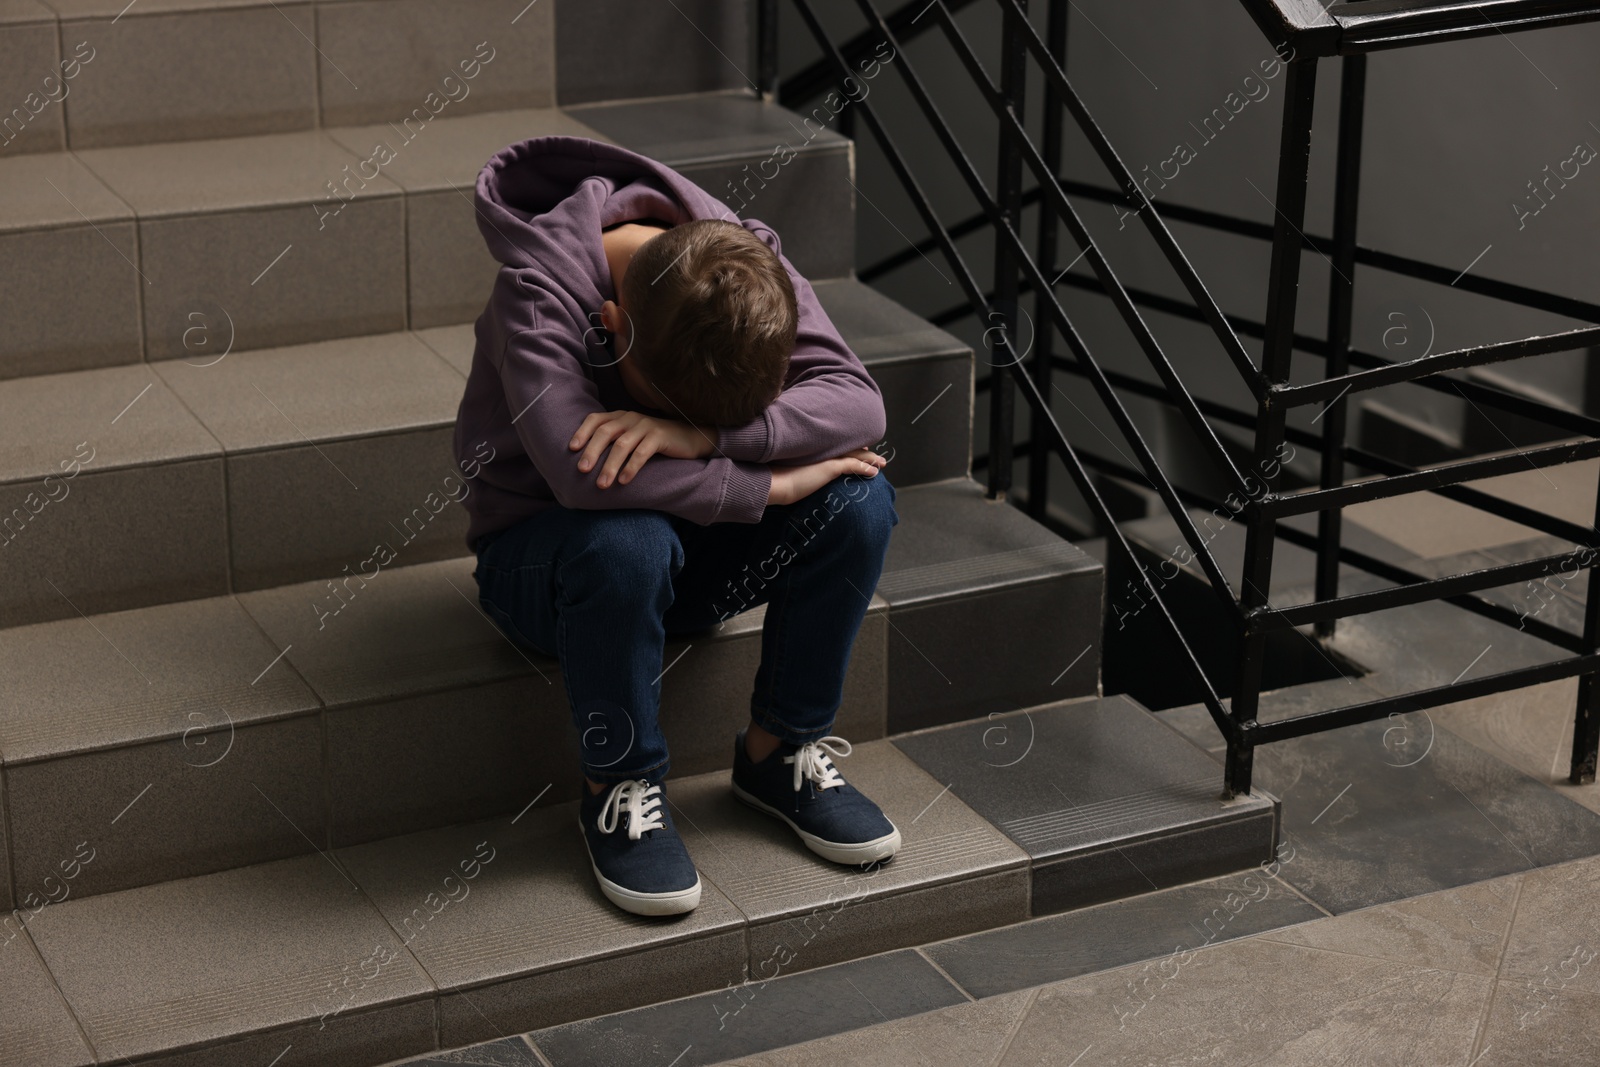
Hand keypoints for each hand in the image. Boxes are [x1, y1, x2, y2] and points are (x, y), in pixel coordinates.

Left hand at [569, 410, 717, 487]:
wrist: (689, 438)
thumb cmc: (655, 442)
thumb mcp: (632, 438)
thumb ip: (614, 443)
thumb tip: (588, 463)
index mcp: (620, 417)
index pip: (596, 419)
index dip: (582, 432)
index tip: (571, 449)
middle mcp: (631, 418)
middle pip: (605, 432)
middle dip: (592, 452)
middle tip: (582, 470)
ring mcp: (646, 426)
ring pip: (622, 445)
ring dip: (610, 466)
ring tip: (602, 484)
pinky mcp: (660, 437)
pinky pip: (642, 452)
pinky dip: (631, 467)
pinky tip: (624, 481)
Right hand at [768, 448, 886, 505]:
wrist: (772, 482)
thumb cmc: (776, 480)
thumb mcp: (790, 474)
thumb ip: (799, 473)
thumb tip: (799, 480)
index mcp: (812, 451)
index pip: (836, 447)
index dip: (850, 447)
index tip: (861, 447)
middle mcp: (821, 451)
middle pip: (848, 448)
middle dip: (864, 452)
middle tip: (876, 455)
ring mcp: (826, 458)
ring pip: (854, 455)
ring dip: (870, 459)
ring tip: (882, 463)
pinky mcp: (829, 467)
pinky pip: (853, 465)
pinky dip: (865, 468)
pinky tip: (875, 472)